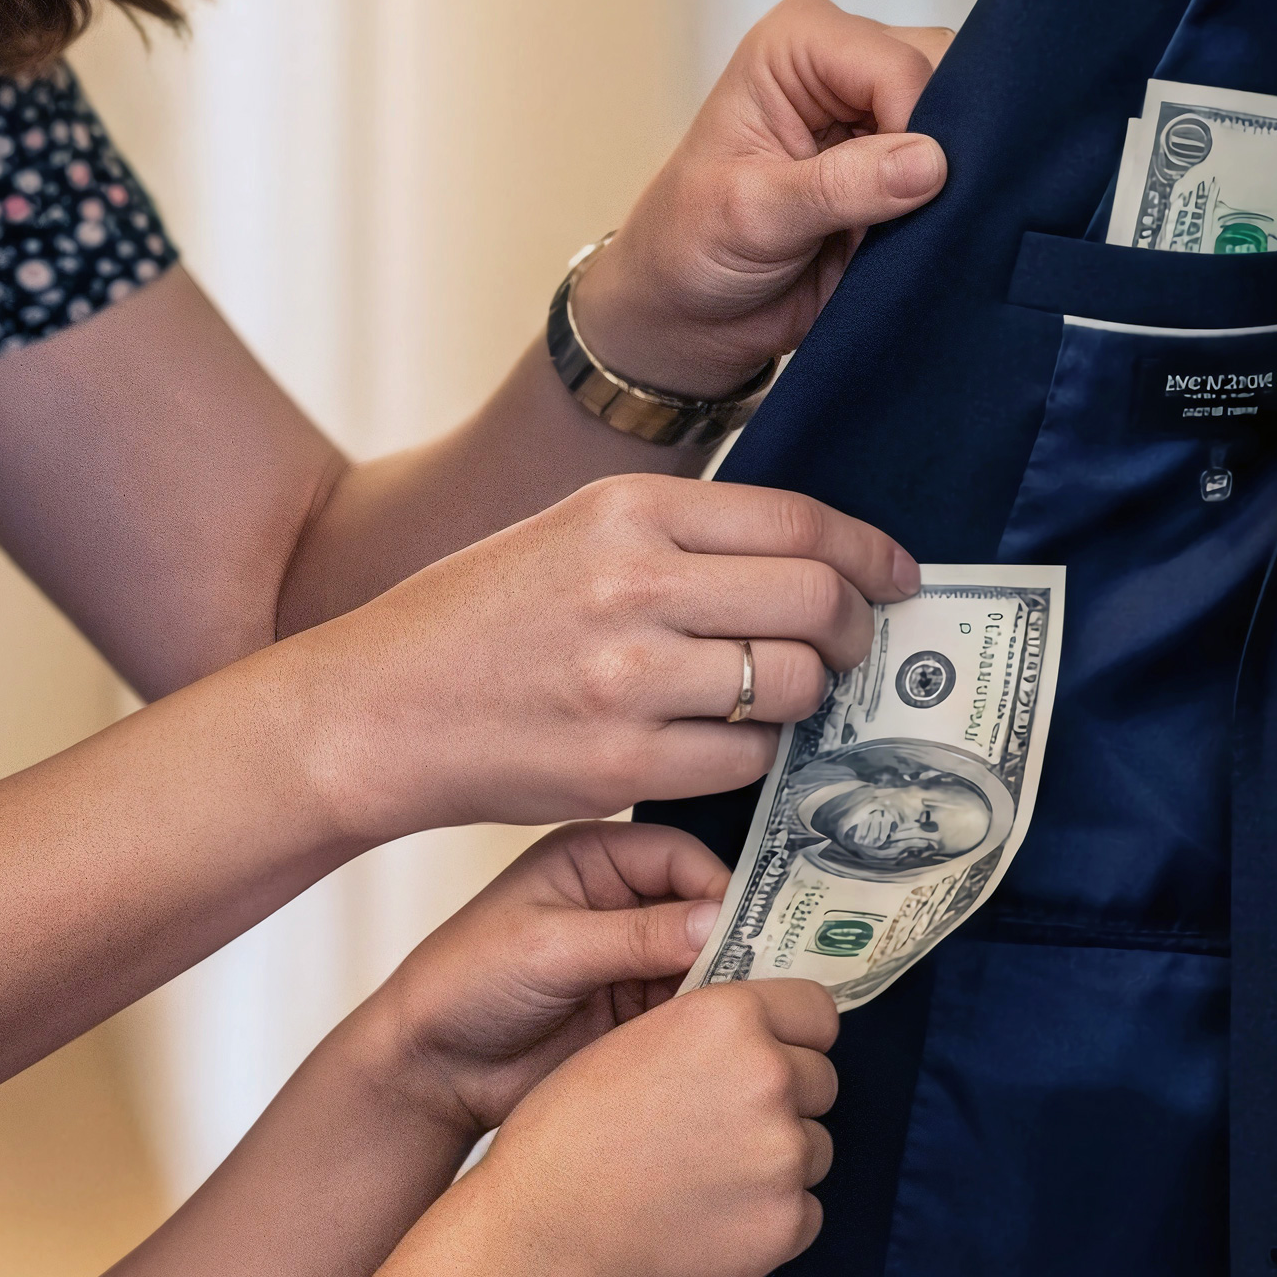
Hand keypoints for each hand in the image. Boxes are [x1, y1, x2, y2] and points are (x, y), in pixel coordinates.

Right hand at [286, 476, 914, 844]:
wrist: (378, 707)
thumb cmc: (480, 618)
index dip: (870, 555)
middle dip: (856, 631)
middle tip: (852, 647)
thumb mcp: (572, 533)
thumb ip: (681, 537)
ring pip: (793, 687)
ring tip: (777, 697)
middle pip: (816, 604)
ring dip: (806, 698)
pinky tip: (723, 743)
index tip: (898, 577)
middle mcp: (635, 585)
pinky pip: (746, 762)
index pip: (800, 523)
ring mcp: (631, 680)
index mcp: (628, 511)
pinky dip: (754, 756)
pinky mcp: (624, 766)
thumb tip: (808, 558)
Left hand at [356, 824, 734, 1143]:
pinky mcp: (634, 1015)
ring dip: (722, 990)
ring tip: (743, 1021)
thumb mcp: (550, 947)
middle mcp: (620, 902)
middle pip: (703, 911)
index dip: (721, 890)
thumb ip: (636, 935)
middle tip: (764, 981)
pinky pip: (688, 1013)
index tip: (752, 933)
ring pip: (704, 966)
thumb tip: (719, 921)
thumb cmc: (465, 983)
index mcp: (594, 859)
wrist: (431, 1069)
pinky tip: (717, 1047)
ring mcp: (630, 961)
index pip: (682, 857)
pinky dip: (704, 1027)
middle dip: (732, 943)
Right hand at [476, 978, 840, 1276]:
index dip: (793, 1032)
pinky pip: (806, 1211)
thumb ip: (705, 1030)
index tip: (774, 1051)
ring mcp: (784, 1156)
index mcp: (728, 1019)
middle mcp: (770, 1077)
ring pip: (815, 1147)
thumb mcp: (628, 1040)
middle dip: (785, 1099)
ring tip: (705, 1176)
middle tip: (721, 1125)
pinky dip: (771, 1217)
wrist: (547, 1235)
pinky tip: (712, 1218)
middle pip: (821, 1080)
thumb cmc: (567, 1135)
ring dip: (777, 1159)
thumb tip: (755, 1036)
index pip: (816, 1011)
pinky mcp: (787, 1224)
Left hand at [579, 0, 954, 403]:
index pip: (899, 65)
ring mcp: (882, 114)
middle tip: (923, 217)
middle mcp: (848, 63)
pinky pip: (966, 176)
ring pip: (971, 129)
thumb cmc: (690, 244)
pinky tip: (933, 242)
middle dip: (948, 152)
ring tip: (918, 235)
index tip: (905, 199)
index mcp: (801, 44)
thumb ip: (841, 185)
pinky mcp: (905, 166)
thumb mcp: (753, 213)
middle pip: (948, 80)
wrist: (689, 312)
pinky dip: (957, 210)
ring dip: (957, 186)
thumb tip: (932, 162)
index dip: (917, 129)